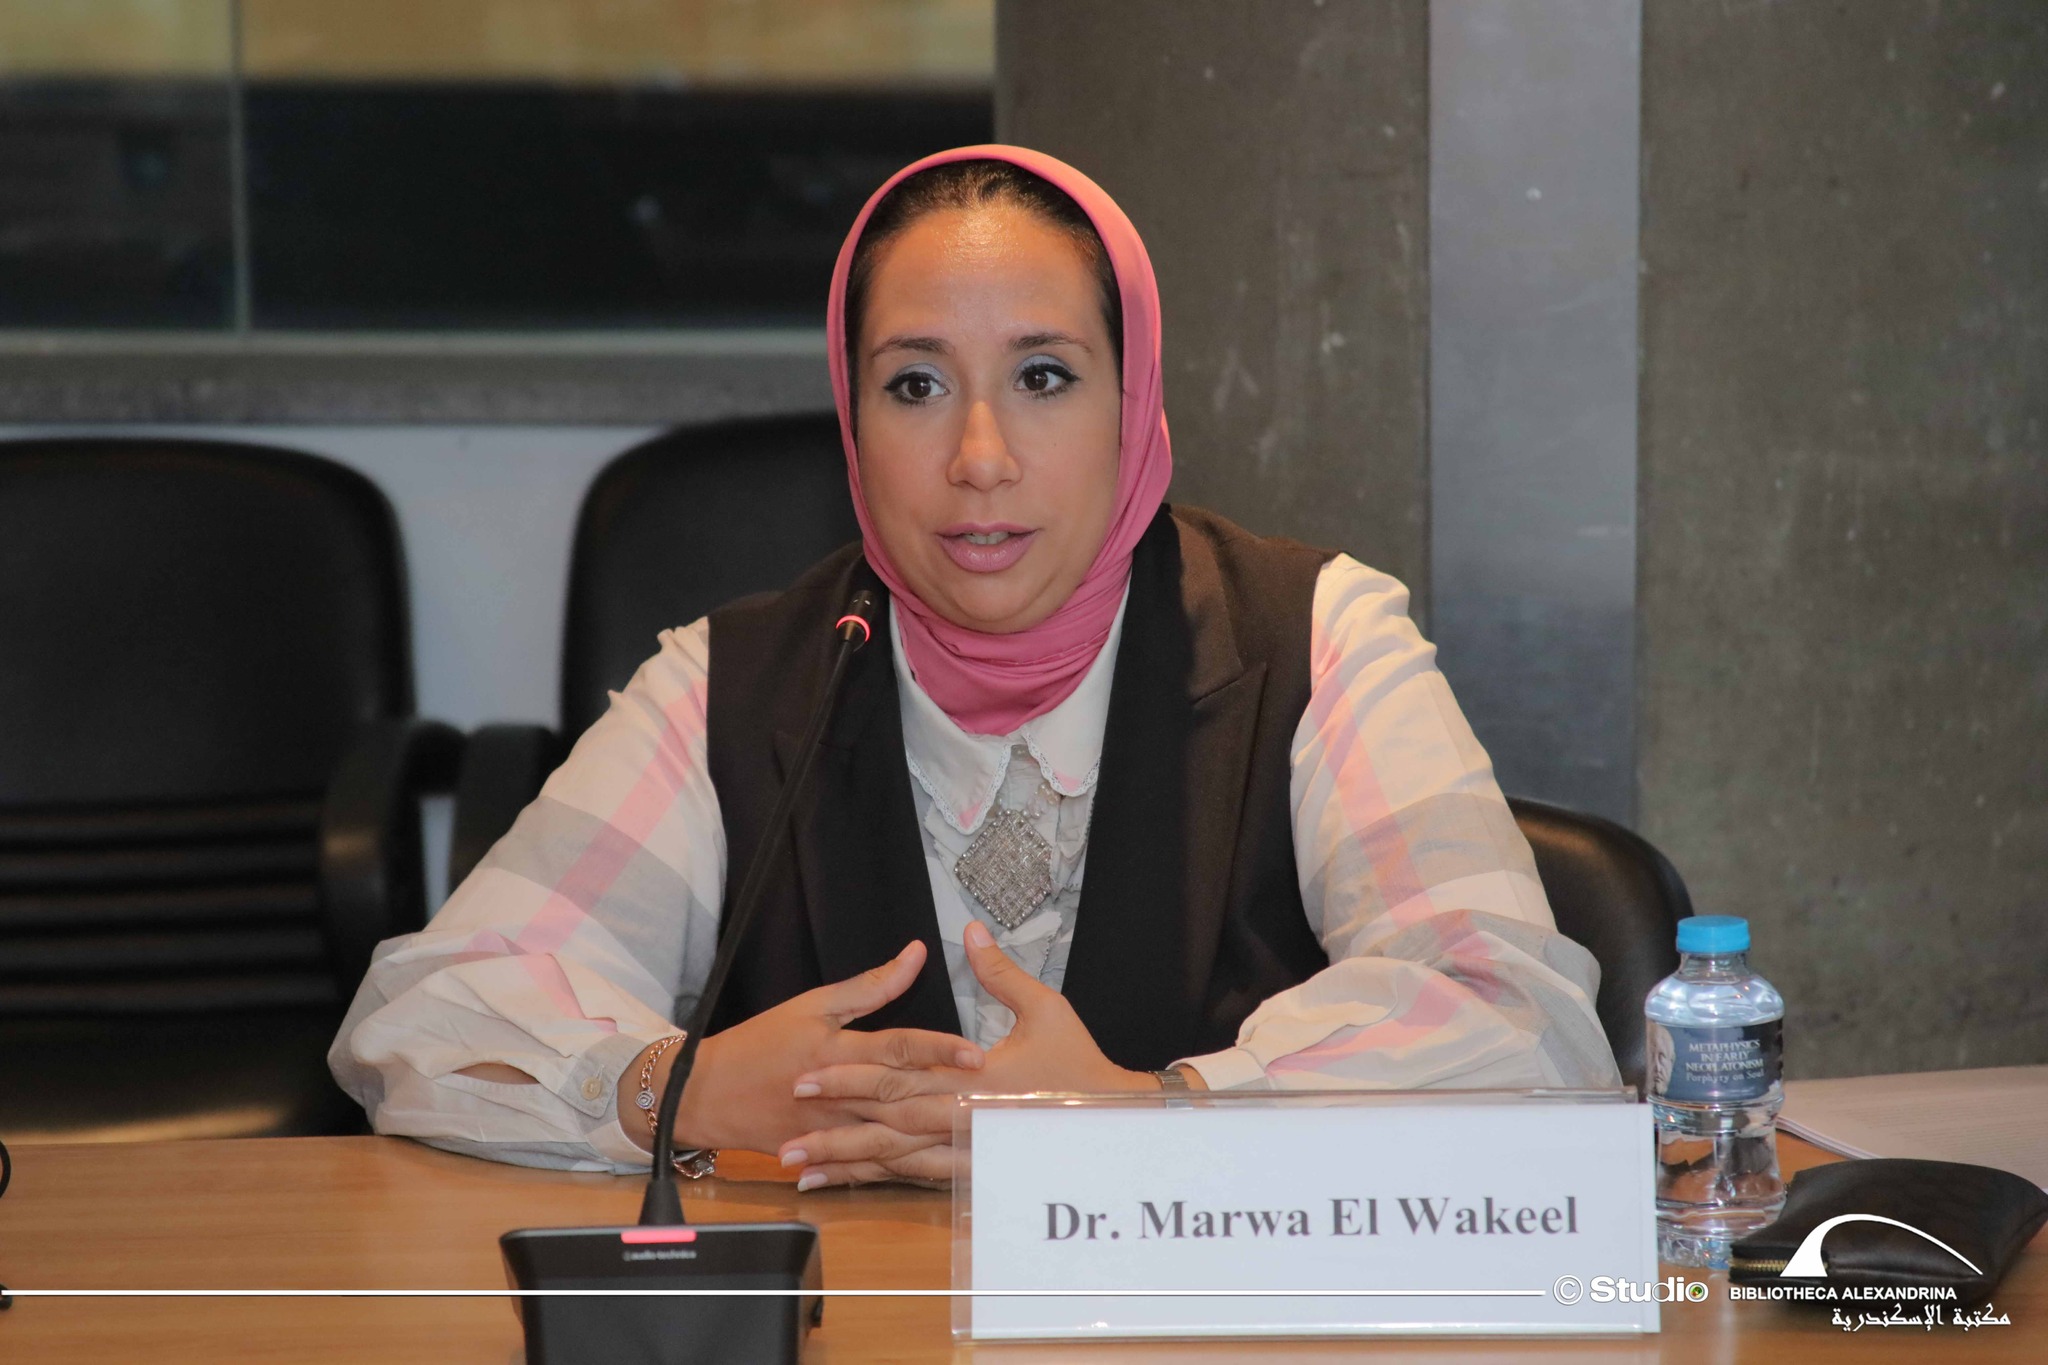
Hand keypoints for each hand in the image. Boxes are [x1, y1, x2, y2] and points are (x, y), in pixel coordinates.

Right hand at [618, 940, 982, 1156]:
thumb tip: (916, 953)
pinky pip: (872, 1165)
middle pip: (903, 1097)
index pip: (897, 1048)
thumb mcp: (813, 1006)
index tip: (978, 1053)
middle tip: (995, 1098)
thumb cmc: (762, 1042)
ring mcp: (833, 1131)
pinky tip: (939, 1170)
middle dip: (950, 1099)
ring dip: (935, 1139)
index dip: (938, 1050)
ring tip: (978, 1137)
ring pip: (892, 1137)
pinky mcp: (827, 1156)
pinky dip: (904, 1167)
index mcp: (837, 1052)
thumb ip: (870, 985)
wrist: (706, 1095)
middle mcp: (839, 1095)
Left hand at [777, 920, 1178, 1187]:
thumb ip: (1001, 973)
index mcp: (973, 1081)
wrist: (1117, 1124)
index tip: (806, 1074)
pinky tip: (843, 1183)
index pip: (898, 1077)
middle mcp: (963, 1121)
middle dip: (832, 1128)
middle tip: (784, 1133)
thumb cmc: (1080, 1066)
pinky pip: (915, 1180)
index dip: (849, 1076)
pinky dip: (876, 1181)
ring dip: (846, 1164)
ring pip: (895, 1162)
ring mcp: (967, 1153)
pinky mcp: (973, 1172)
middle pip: (884, 1126)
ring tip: (799, 1167)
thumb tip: (973, 932)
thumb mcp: (1046, 1010)